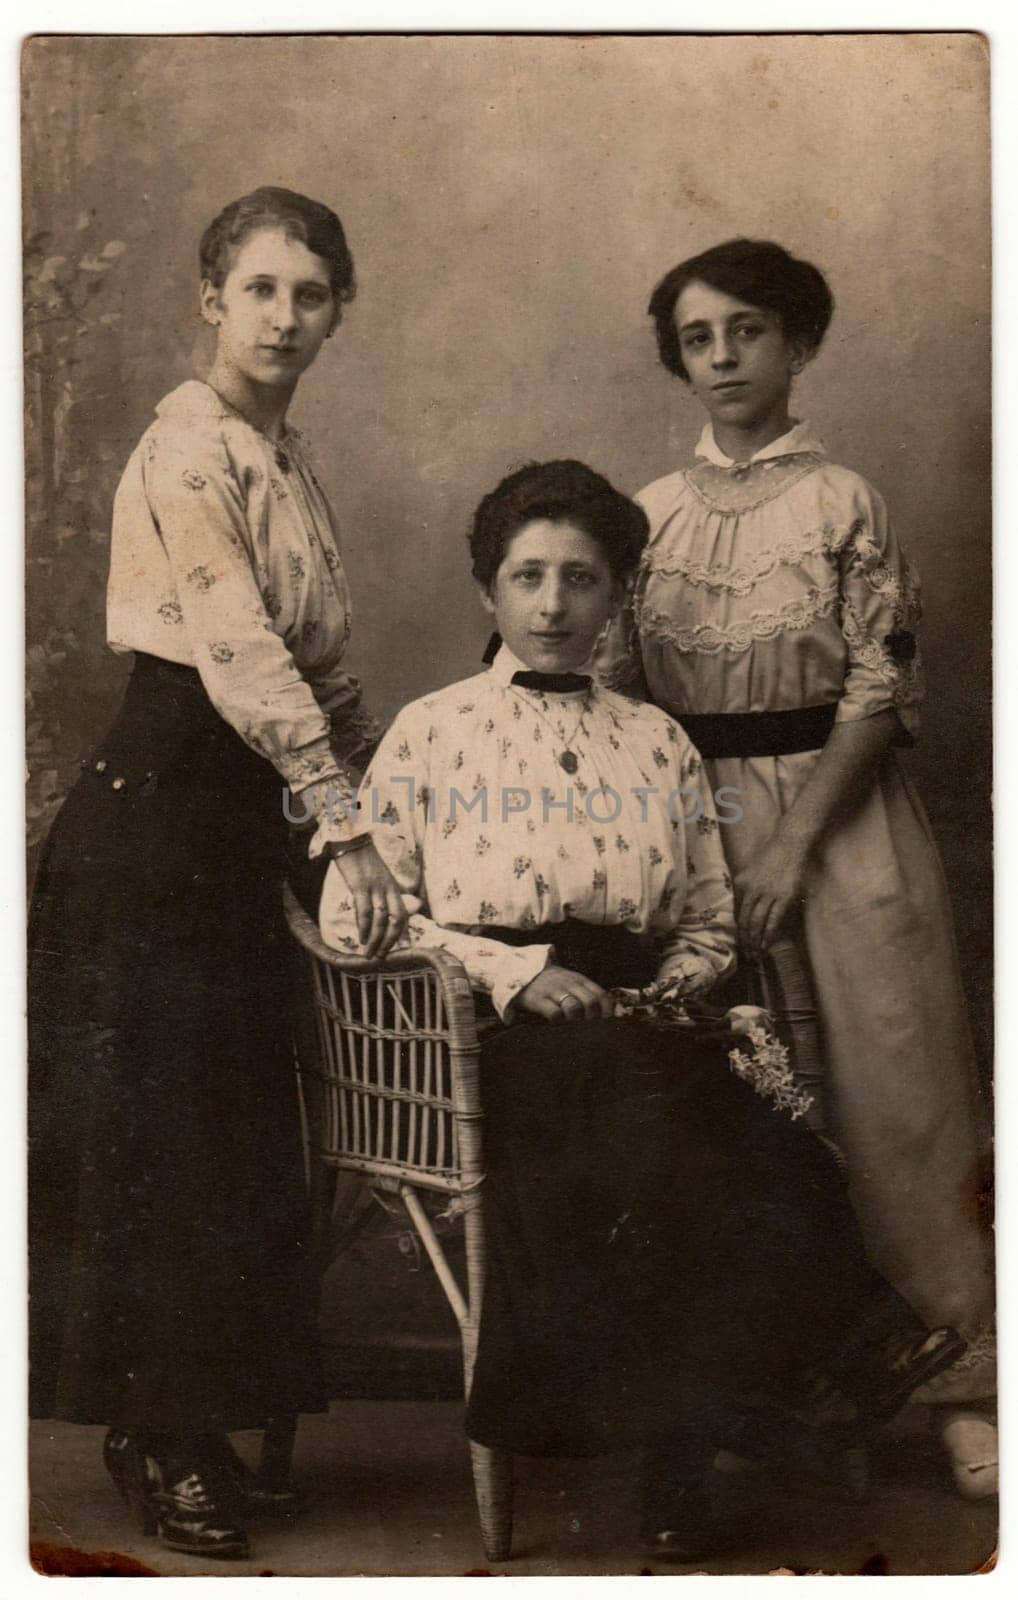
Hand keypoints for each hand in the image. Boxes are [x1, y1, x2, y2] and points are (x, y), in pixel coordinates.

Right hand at [334, 842, 407, 958]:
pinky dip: (363, 926)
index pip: (402, 914)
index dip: (401, 934)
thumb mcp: (378, 878)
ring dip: (375, 939)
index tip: (397, 949)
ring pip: (381, 919)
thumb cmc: (362, 861)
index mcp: (393, 888)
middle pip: (396, 919)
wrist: (352, 841)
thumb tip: (377, 916)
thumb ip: (380, 895)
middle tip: (381, 956)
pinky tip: (361, 937)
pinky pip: (365, 910)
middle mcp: (388, 889)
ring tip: (369, 953)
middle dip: (389, 941)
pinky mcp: (361, 885)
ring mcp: (375, 887)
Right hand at [514, 964, 614, 1022]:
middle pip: (590, 1002)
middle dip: (593, 1019)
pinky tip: (556, 1023)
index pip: (601, 995)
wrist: (520, 972)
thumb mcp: (571, 983)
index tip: (606, 1022)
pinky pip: (554, 1013)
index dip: (607, 1011)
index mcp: (580, 980)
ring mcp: (553, 990)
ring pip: (574, 1007)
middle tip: (589, 1029)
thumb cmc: (552, 984)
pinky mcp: (537, 999)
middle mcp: (569, 983)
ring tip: (572, 1027)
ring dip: (576, 1020)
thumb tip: (608, 1014)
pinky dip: (558, 1021)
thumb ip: (587, 994)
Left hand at [736, 827, 810, 955]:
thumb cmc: (772, 853)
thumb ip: (746, 884)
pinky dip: (769, 934)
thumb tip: (743, 903)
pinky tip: (766, 944)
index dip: (737, 928)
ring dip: (755, 940)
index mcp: (742, 883)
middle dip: (744, 939)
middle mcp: (752, 890)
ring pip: (757, 922)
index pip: (737, 911)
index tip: (737, 940)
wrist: (789, 842)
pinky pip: (774, 920)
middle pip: (745, 920)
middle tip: (745, 953)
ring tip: (755, 953)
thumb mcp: (751, 867)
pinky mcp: (784, 897)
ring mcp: (768, 894)